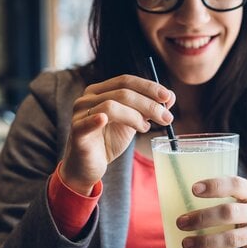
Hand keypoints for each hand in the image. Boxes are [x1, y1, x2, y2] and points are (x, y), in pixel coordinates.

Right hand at [60, 74, 175, 194]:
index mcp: (100, 91)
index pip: (126, 81)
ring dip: (135, 116)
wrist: (88, 166)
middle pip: (123, 92)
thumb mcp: (132, 121)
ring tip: (145, 128)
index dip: (148, 87)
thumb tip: (170, 96)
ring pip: (111, 106)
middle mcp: (87, 98)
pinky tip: (107, 121)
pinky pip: (88, 122)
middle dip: (149, 104)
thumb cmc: (109, 140)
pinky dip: (98, 119)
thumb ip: (147, 108)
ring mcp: (80, 114)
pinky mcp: (76, 132)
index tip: (167, 97)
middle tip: (166, 117)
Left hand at [176, 177, 246, 247]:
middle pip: (229, 213)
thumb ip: (227, 196)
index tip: (194, 189)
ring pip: (232, 239)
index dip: (215, 186)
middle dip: (202, 218)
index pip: (236, 185)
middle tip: (181, 223)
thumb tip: (183, 197)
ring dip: (206, 243)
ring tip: (186, 244)